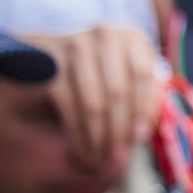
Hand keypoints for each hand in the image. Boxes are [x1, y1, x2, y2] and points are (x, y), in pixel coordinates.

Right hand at [23, 25, 160, 169]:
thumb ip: (143, 91)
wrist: (45, 53)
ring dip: (99, 136)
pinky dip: (77, 133)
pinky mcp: (51, 63)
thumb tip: (147, 131)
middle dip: (121, 129)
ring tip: (101, 157)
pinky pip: (69, 106)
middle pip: (120, 92)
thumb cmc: (97, 68)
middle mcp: (106, 35)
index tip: (142, 137)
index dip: (145, 109)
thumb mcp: (125, 71)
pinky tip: (82, 149)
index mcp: (132, 37)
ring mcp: (76, 45)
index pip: (145, 76)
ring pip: (94, 103)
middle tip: (119, 156)